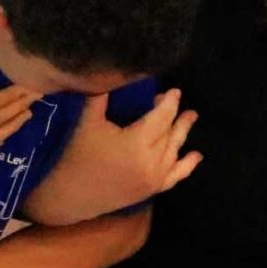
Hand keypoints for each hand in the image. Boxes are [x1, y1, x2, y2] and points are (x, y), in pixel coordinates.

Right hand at [28, 89, 201, 222]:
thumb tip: (114, 72)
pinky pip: (176, 176)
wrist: (70, 195)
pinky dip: (187, 165)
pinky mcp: (152, 190)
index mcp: (136, 142)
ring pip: (174, 151)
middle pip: (169, 133)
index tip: (174, 90)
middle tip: (174, 100)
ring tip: (190, 116)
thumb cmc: (78, 155)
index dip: (169, 102)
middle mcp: (151, 162)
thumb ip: (102, 95)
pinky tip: (196, 156)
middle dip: (173, 115)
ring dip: (182, 133)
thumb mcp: (88, 122)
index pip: (161, 117)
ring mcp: (154, 178)